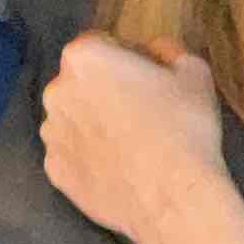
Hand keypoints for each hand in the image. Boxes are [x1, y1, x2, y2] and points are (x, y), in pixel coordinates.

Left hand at [40, 31, 227, 243]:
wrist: (174, 198)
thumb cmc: (184, 127)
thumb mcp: (193, 72)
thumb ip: (167, 50)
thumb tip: (156, 49)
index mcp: (83, 58)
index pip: (99, 44)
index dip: (124, 57)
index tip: (145, 78)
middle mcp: (56, 92)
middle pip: (80, 82)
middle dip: (103, 90)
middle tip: (139, 111)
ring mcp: (51, 135)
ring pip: (72, 119)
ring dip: (92, 123)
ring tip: (129, 144)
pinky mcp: (54, 172)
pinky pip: (70, 154)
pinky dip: (87, 157)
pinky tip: (117, 167)